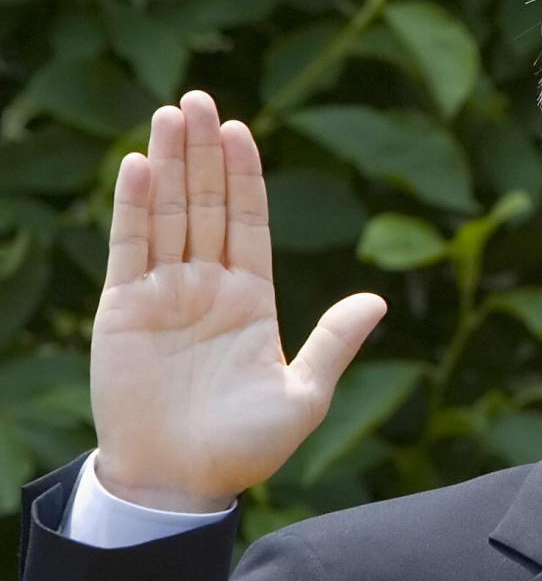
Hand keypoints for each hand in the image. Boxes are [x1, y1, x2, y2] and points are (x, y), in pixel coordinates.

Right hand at [90, 92, 385, 512]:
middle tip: (202, 99)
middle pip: (205, 205)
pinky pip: (130, 248)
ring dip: (169, 164)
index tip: (242, 132)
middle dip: (204, 154)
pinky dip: (134, 207)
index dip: (245, 178)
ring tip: (172, 113)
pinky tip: (139, 166)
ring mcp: (164, 295)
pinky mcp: (124, 309)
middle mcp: (206, 288)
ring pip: (167, 215)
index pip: (249, 223)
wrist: (182, 481)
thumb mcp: (304, 394)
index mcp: (252, 301)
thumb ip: (334, 342)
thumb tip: (379, 300)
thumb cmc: (246, 447)